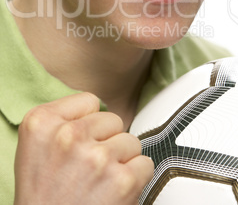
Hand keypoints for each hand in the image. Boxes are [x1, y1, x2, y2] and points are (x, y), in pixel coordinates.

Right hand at [14, 93, 153, 204]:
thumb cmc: (42, 196)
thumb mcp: (34, 146)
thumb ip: (62, 119)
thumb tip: (96, 109)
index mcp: (42, 123)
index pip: (89, 101)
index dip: (87, 123)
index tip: (79, 142)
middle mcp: (68, 135)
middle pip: (112, 120)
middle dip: (106, 141)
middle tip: (88, 167)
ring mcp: (97, 157)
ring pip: (130, 140)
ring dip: (120, 161)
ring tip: (99, 181)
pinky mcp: (122, 180)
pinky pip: (145, 163)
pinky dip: (135, 178)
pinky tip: (113, 191)